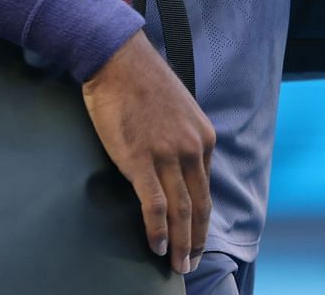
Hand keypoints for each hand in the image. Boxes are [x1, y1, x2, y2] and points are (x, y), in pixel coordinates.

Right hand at [81, 33, 216, 274]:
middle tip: (192, 262)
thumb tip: (177, 168)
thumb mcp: (179, 112)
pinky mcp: (140, 160)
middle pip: (198, 205)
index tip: (196, 236)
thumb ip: (183, 140)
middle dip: (196, 239)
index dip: (202, 218)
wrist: (119, 61)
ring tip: (177, 264)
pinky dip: (157, 230)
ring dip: (180, 242)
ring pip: (180, 210)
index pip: (206, 188)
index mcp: (203, 138)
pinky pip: (154, 205)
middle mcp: (192, 149)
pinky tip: (157, 246)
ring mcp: (167, 155)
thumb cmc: (143, 83)